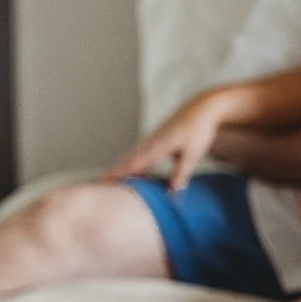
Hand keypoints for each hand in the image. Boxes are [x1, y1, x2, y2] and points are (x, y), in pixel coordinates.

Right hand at [103, 92, 226, 192]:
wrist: (203, 108)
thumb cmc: (198, 130)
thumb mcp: (193, 154)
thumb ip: (181, 173)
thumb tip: (172, 192)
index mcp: (156, 147)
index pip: (132, 164)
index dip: (117, 174)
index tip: (102, 182)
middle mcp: (150, 143)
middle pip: (127, 160)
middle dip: (113, 171)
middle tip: (97, 184)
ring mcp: (153, 139)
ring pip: (132, 155)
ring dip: (121, 166)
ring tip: (108, 178)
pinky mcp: (157, 138)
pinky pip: (139, 151)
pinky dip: (132, 160)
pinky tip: (131, 166)